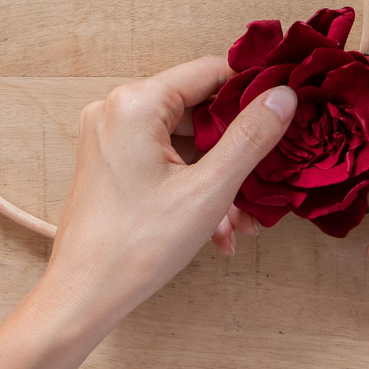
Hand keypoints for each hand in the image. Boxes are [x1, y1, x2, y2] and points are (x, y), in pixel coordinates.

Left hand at [38, 57, 295, 325]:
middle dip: (233, 150)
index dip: (252, 90)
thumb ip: (250, 137)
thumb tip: (283, 96)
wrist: (83, 296)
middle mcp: (116, 110)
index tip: (285, 111)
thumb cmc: (137, 246)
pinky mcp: (108, 163)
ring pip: (183, 141)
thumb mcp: (208, 190)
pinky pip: (162, 160)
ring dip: (215, 177)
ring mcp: (109, 137)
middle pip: (197, 109)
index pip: (210, 71)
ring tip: (235, 221)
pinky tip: (213, 227)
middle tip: (261, 182)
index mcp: (136, 104)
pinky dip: (190, 185)